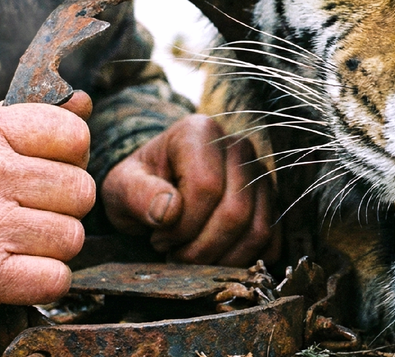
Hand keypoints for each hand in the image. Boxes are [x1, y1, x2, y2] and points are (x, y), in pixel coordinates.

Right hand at [0, 92, 94, 330]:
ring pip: (72, 237)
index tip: (48, 174)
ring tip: (15, 244)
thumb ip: (17, 120)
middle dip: (63, 208)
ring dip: (51, 248)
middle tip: (31, 216)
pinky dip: (42, 283)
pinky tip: (15, 273)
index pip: (73, 135)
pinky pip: (55, 279)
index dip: (70, 159)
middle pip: (80, 190)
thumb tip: (84, 104)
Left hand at [102, 114, 278, 266]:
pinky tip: (213, 258)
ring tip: (190, 257)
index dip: (182, 225)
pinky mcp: (271, 201)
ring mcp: (260, 174)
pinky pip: (270, 241)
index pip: (206, 187)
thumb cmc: (141, 185)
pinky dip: (242, 261)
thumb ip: (138, 194)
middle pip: (235, 211)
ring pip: (257, 230)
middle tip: (174, 254)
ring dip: (221, 259)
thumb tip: (168, 212)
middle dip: (201, 248)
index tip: (159, 237)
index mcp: (200, 132)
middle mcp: (238, 148)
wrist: (160, 187)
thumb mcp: (122, 186)